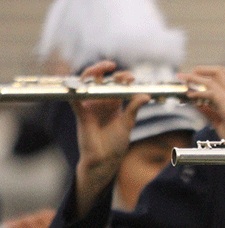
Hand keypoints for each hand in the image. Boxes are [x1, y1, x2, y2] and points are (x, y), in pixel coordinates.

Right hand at [73, 61, 149, 217]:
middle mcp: (100, 102)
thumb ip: (134, 108)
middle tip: (114, 67)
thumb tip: (146, 95)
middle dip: (104, 70)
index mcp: (113, 103)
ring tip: (102, 69)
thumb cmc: (116, 143)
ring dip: (92, 74)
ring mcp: (89, 106)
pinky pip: (75, 100)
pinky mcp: (81, 114)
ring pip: (85, 84)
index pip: (115, 84)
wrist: (105, 160)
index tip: (131, 78)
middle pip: (98, 79)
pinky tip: (81, 83)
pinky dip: (76, 91)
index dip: (122, 78)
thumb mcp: (127, 123)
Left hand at [178, 66, 224, 140]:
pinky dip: (198, 92)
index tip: (195, 77)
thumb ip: (209, 111)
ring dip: (195, 78)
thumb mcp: (220, 121)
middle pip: (219, 71)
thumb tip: (196, 103)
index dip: (208, 72)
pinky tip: (190, 96)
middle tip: (187, 75)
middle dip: (201, 70)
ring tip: (184, 80)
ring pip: (213, 78)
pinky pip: (211, 93)